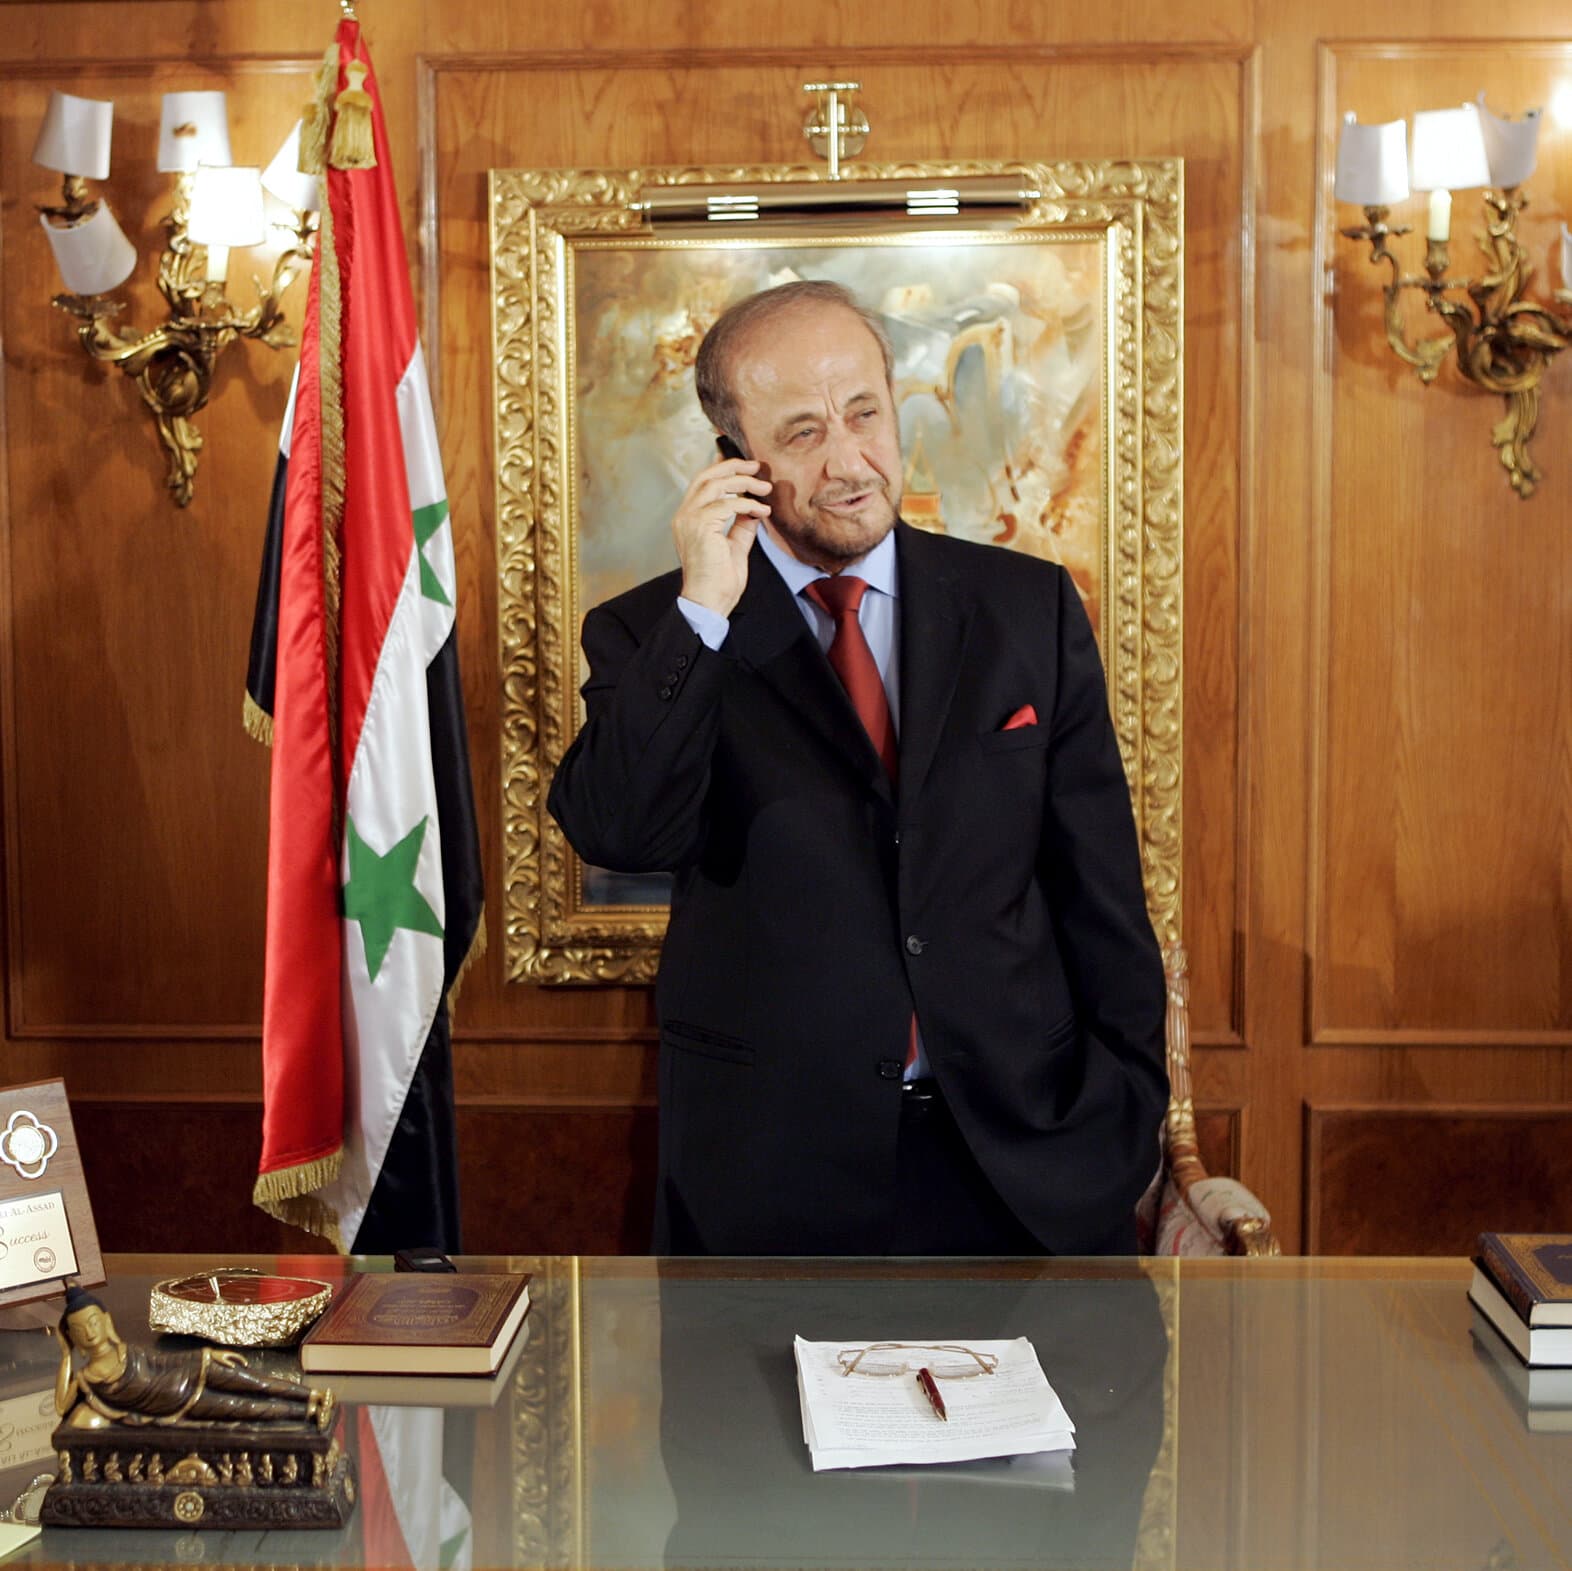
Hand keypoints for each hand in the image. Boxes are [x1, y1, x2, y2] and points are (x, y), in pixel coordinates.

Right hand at [672, 459, 770, 618]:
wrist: (710, 603)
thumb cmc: (719, 582)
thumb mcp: (735, 546)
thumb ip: (741, 525)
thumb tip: (754, 508)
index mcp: (688, 519)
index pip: (703, 484)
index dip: (723, 470)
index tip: (746, 466)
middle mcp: (684, 516)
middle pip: (707, 476)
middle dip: (733, 467)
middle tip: (757, 466)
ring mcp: (689, 519)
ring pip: (717, 485)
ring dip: (745, 483)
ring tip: (765, 488)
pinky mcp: (700, 525)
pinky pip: (728, 504)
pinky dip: (749, 504)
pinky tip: (762, 512)